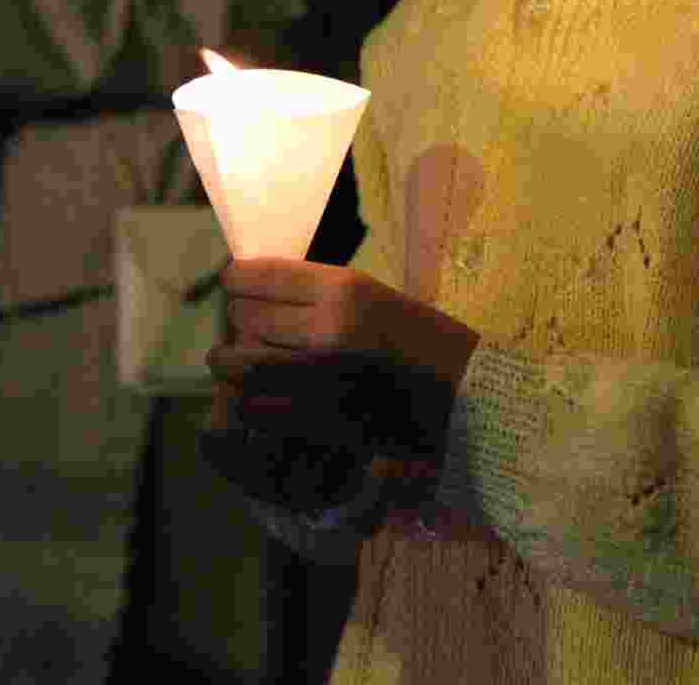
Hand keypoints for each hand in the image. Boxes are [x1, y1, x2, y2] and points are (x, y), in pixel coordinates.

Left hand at [203, 258, 478, 510]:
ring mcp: (319, 380)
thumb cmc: (424, 340)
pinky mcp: (318, 422)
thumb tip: (256, 288)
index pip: (258, 276)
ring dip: (231, 361)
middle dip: (237, 319)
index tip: (233, 282)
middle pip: (244, 317)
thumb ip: (317, 293)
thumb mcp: (373, 297)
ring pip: (241, 363)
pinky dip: (245, 399)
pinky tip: (253, 395)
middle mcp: (326, 330)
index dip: (236, 279)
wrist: (467, 399)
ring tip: (233, 360)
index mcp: (344, 288)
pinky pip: (255, 407)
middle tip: (242, 323)